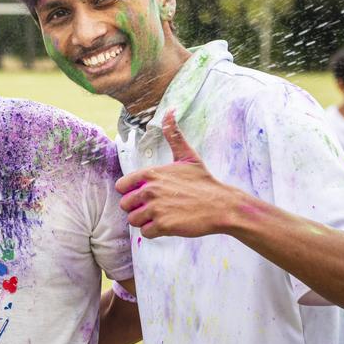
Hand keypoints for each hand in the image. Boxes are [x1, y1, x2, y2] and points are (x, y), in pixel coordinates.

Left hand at [115, 110, 238, 238]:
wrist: (222, 206)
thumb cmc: (204, 182)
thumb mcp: (187, 156)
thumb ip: (173, 135)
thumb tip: (170, 110)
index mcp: (151, 174)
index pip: (121, 186)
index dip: (131, 192)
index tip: (145, 194)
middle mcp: (150, 190)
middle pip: (125, 205)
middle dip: (137, 208)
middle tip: (155, 207)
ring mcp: (155, 208)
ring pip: (133, 220)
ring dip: (145, 221)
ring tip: (162, 216)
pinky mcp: (163, 225)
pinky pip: (145, 232)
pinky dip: (154, 232)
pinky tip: (168, 225)